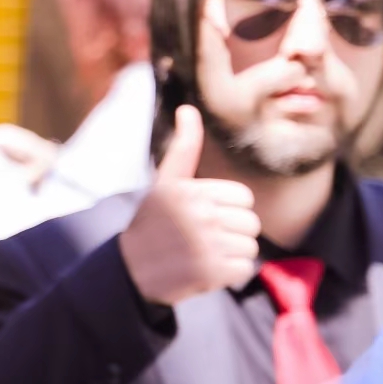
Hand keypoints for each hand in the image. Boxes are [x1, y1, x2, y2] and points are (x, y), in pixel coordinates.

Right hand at [118, 106, 259, 306]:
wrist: (131, 271)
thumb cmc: (152, 224)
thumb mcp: (164, 182)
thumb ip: (184, 148)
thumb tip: (189, 109)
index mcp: (194, 191)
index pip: (244, 198)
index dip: (228, 209)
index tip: (204, 217)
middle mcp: (202, 216)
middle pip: (251, 223)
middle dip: (233, 233)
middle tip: (205, 239)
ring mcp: (208, 246)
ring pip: (250, 247)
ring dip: (233, 255)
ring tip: (206, 255)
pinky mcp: (211, 273)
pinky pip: (244, 269)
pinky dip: (231, 274)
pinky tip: (208, 271)